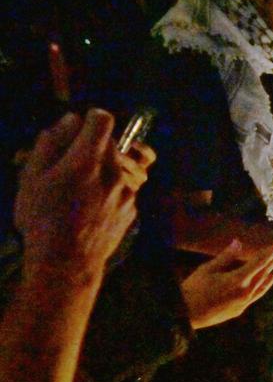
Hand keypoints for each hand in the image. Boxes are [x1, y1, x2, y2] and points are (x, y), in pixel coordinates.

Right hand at [14, 110, 154, 274]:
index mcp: (88, 159)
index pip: (102, 120)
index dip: (89, 119)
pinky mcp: (132, 209)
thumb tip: (69, 120)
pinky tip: (89, 207)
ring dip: (102, 169)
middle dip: (91, 146)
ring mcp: (127, 192)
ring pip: (117, 166)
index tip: (77, 128)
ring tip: (78, 189)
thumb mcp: (32, 178)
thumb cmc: (42, 218)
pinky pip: (122, 188)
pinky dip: (109, 189)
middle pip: (111, 143)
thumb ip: (51, 144)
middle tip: (68, 164)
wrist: (67, 262)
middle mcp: (114, 172)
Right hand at [181, 239, 272, 328]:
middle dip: (270, 262)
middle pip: (262, 274)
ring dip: (268, 275)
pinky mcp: (240, 310)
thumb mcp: (208, 269)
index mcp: (238, 279)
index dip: (269, 252)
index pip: (259, 262)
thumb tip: (238, 242)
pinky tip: (265, 283)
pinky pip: (255, 296)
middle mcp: (245, 292)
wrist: (186, 314)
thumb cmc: (194, 288)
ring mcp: (243, 303)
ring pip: (261, 286)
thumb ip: (226, 256)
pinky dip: (262, 287)